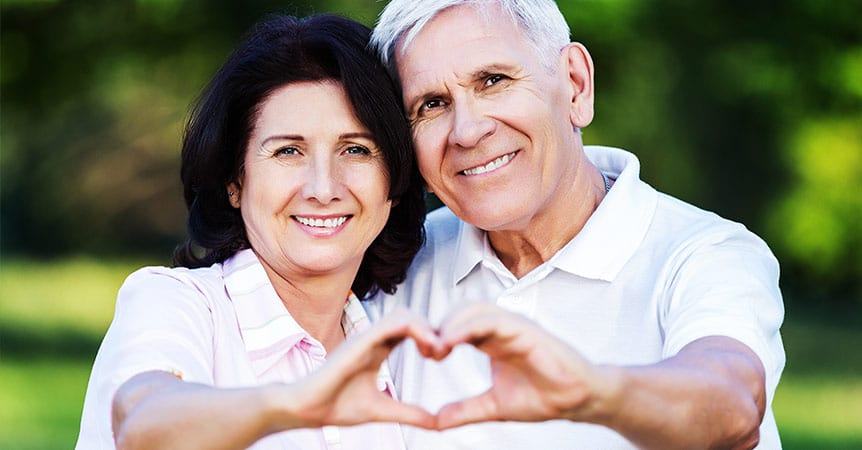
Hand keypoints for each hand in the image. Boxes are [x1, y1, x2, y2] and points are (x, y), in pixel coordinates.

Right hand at [286, 309, 442, 428]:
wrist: (306, 409)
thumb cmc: (337, 406)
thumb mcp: (382, 410)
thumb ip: (409, 413)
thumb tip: (436, 423)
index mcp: (378, 349)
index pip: (410, 329)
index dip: (430, 337)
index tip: (440, 356)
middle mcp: (373, 339)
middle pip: (411, 317)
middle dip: (432, 329)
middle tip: (442, 352)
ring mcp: (366, 338)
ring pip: (403, 315)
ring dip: (425, 327)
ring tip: (436, 349)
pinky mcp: (359, 341)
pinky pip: (390, 323)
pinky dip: (412, 328)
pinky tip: (426, 346)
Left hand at [433, 303, 607, 428]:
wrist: (578, 400)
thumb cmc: (543, 396)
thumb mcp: (494, 407)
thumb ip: (465, 410)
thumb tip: (436, 422)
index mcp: (492, 341)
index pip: (458, 325)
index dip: (439, 335)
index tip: (425, 355)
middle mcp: (502, 328)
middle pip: (461, 312)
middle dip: (440, 326)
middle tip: (426, 351)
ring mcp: (514, 326)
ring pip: (474, 309)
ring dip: (451, 324)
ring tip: (436, 347)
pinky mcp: (526, 329)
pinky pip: (492, 319)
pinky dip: (468, 326)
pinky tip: (452, 342)